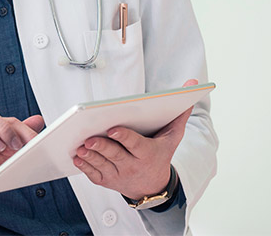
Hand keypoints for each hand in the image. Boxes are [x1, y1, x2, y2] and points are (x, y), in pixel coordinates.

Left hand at [72, 79, 197, 199]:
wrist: (154, 185)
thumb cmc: (161, 154)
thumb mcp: (173, 136)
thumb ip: (180, 112)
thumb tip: (192, 85)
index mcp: (147, 154)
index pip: (135, 145)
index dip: (124, 137)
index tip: (112, 129)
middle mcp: (133, 166)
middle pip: (116, 155)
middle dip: (102, 147)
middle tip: (89, 139)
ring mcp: (119, 175)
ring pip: (103, 165)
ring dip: (90, 157)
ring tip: (81, 147)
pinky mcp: (108, 181)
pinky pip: (94, 175)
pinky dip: (85, 167)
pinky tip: (77, 158)